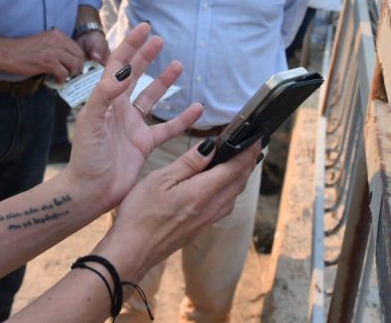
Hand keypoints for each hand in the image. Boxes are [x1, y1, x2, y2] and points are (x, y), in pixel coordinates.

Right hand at [0, 29, 84, 81]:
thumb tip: (68, 59)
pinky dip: (61, 80)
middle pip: (79, 56)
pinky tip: (55, 80)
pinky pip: (64, 74)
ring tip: (63, 78)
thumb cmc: (23, 49)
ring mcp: (54, 51)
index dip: (79, 60)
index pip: (77, 47)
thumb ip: (57, 47)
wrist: (8, 52)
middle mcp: (58, 40)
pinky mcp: (49, 62)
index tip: (76, 67)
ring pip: (74, 65)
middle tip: (73, 75)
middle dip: (78, 68)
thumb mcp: (44, 41)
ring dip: (70, 74)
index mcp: (57, 34)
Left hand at [63, 23, 201, 212]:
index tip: (145, 28)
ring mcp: (133, 126)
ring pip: (152, 98)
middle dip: (145, 56)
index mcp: (105, 100)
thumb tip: (122, 71)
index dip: (131, 45)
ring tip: (178, 65)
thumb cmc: (86, 156)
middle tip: (159, 39)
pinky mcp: (144, 144)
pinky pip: (167, 128)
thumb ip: (106, 94)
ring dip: (164, 82)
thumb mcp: (92, 121)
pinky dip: (182, 119)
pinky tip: (197, 108)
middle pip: (135, 75)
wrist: (90, 191)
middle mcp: (119, 110)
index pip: (119, 65)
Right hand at [92, 134, 261, 281]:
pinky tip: (220, 185)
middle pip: (238, 182)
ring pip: (233, 195)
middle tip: (252, 146)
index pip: (234, 169)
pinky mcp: (199, 227)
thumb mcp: (160, 180)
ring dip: (240, 177)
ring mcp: (206, 220)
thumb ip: (188, 163)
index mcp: (201, 193)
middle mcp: (209, 208)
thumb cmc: (140, 214)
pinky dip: (229, 189)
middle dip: (248, 163)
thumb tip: (212, 147)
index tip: (258, 138)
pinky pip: (224, 206)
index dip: (248, 152)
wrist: (132, 252)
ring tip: (240, 161)